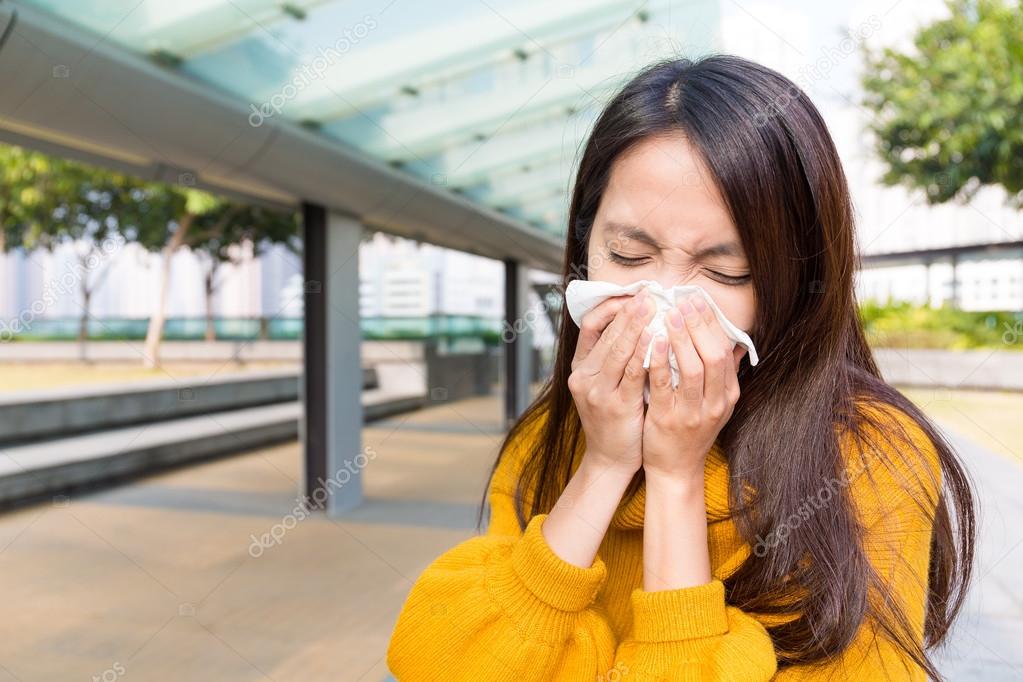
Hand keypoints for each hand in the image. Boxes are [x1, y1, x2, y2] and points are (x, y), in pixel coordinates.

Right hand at [568, 287, 656, 476]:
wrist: (610, 459)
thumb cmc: (614, 419)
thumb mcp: (606, 384)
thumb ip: (616, 357)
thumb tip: (640, 323)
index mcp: (580, 368)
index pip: (590, 325)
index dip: (611, 307)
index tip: (633, 295)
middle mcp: (583, 377)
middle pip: (606, 333)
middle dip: (629, 311)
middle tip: (649, 293)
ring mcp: (597, 391)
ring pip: (618, 349)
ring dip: (637, 325)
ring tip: (654, 307)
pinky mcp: (615, 405)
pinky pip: (632, 373)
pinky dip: (645, 353)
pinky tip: (658, 338)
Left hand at [642, 294, 745, 482]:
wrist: (675, 468)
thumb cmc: (691, 429)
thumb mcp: (715, 403)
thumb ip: (723, 373)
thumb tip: (735, 342)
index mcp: (728, 394)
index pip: (724, 350)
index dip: (711, 323)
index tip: (697, 300)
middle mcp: (714, 403)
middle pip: (713, 356)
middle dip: (699, 325)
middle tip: (683, 301)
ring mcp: (692, 413)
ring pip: (692, 369)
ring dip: (681, 339)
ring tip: (668, 315)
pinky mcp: (667, 420)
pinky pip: (664, 386)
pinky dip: (660, 361)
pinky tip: (652, 342)